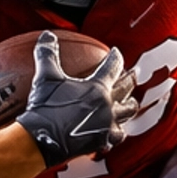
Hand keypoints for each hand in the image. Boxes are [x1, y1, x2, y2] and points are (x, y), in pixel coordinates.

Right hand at [16, 32, 136, 169]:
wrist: (43, 139)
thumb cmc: (46, 107)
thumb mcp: (46, 77)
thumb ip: (48, 54)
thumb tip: (46, 36)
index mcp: (97, 87)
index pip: (113, 67)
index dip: (116, 57)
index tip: (116, 52)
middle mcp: (108, 105)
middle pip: (127, 89)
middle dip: (130, 79)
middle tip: (133, 74)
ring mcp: (107, 125)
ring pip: (128, 113)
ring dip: (129, 106)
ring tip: (130, 103)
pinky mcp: (102, 141)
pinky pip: (117, 136)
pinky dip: (117, 132)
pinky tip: (114, 132)